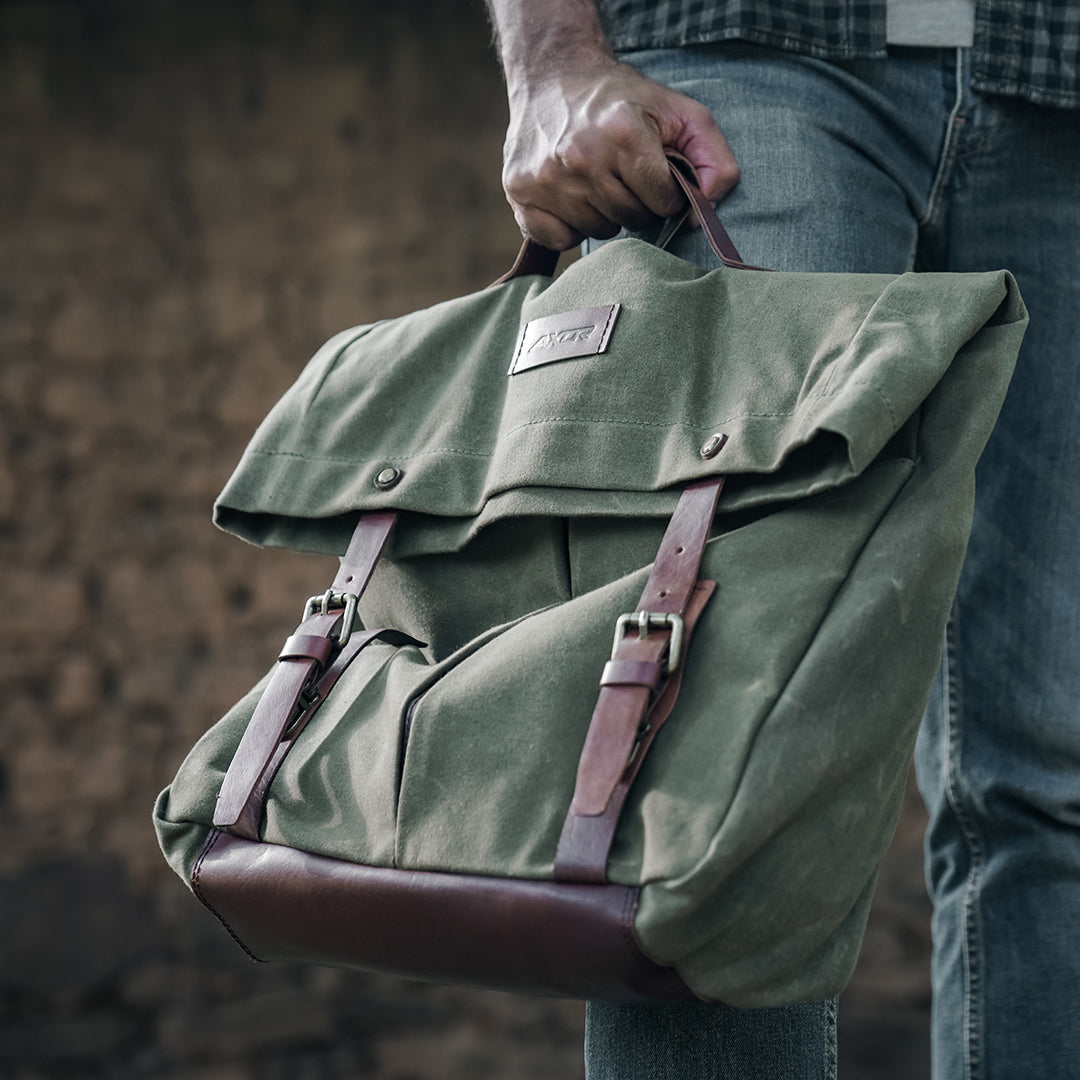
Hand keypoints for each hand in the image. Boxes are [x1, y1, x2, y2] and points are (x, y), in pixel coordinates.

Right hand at [502, 59, 739, 249]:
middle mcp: (581, 157)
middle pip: (631, 219)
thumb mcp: (680, 114)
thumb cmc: (622, 100)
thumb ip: (713, 160)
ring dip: (605, 213)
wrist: (553, 76)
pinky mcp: (520, 192)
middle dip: (636, 202)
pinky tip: (572, 196)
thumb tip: (706, 210)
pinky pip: (560, 239)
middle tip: (624, 174)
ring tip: (597, 179)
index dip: (664, 192)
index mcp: (624, 135)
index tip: (653, 172)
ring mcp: (546, 177)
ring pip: (598, 230)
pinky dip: (570, 226)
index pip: (663, 203)